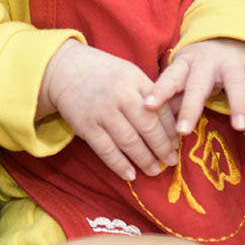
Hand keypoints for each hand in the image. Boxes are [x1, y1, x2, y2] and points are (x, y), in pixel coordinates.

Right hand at [39, 40, 178, 180]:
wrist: (66, 69)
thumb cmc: (104, 73)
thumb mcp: (130, 74)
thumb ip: (148, 93)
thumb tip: (172, 122)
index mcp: (136, 80)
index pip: (160, 109)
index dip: (171, 130)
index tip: (177, 144)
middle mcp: (121, 95)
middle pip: (148, 126)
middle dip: (162, 147)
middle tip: (171, 161)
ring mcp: (103, 111)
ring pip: (129, 141)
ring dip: (144, 159)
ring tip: (155, 171)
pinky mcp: (86, 126)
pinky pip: (106, 150)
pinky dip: (119, 165)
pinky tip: (131, 175)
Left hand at [145, 37, 244, 133]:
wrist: (228, 33)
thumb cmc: (199, 64)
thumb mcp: (183, 74)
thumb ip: (170, 96)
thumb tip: (149, 121)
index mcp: (186, 64)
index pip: (170, 78)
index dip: (159, 92)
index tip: (147, 107)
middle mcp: (208, 63)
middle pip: (198, 85)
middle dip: (191, 106)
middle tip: (183, 130)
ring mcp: (233, 64)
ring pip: (235, 84)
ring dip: (238, 105)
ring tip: (240, 127)